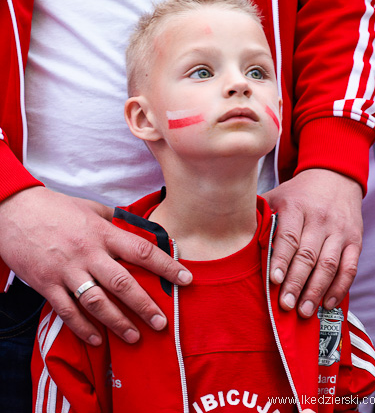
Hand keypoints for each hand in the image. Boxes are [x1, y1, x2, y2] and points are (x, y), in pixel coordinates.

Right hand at [0, 186, 191, 344]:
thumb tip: (133, 226)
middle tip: (162, 322)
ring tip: (134, 337)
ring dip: (117, 322)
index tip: (185, 279)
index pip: (141, 251)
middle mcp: (88, 252)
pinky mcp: (46, 283)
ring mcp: (66, 270)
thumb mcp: (89, 208)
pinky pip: (67, 311)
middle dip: (145, 305)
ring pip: (96, 302)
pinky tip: (97, 339)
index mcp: (102, 232)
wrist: (14, 210)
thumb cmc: (55, 207)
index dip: (166, 266)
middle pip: (123, 282)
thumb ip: (112, 220)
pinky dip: (83, 328)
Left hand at [263, 169, 362, 316]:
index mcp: (296, 207)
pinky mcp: (355, 240)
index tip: (273, 281)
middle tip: (285, 305)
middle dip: (296, 283)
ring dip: (316, 290)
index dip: (281, 260)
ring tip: (304, 311)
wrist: (334, 178)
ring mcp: (339, 230)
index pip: (288, 237)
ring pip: (329, 264)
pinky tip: (328, 303)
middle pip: (308, 255)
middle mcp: (319, 218)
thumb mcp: (276, 196)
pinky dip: (340, 288)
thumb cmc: (298, 193)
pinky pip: (349, 267)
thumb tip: (236, 238)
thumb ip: (260, 217)